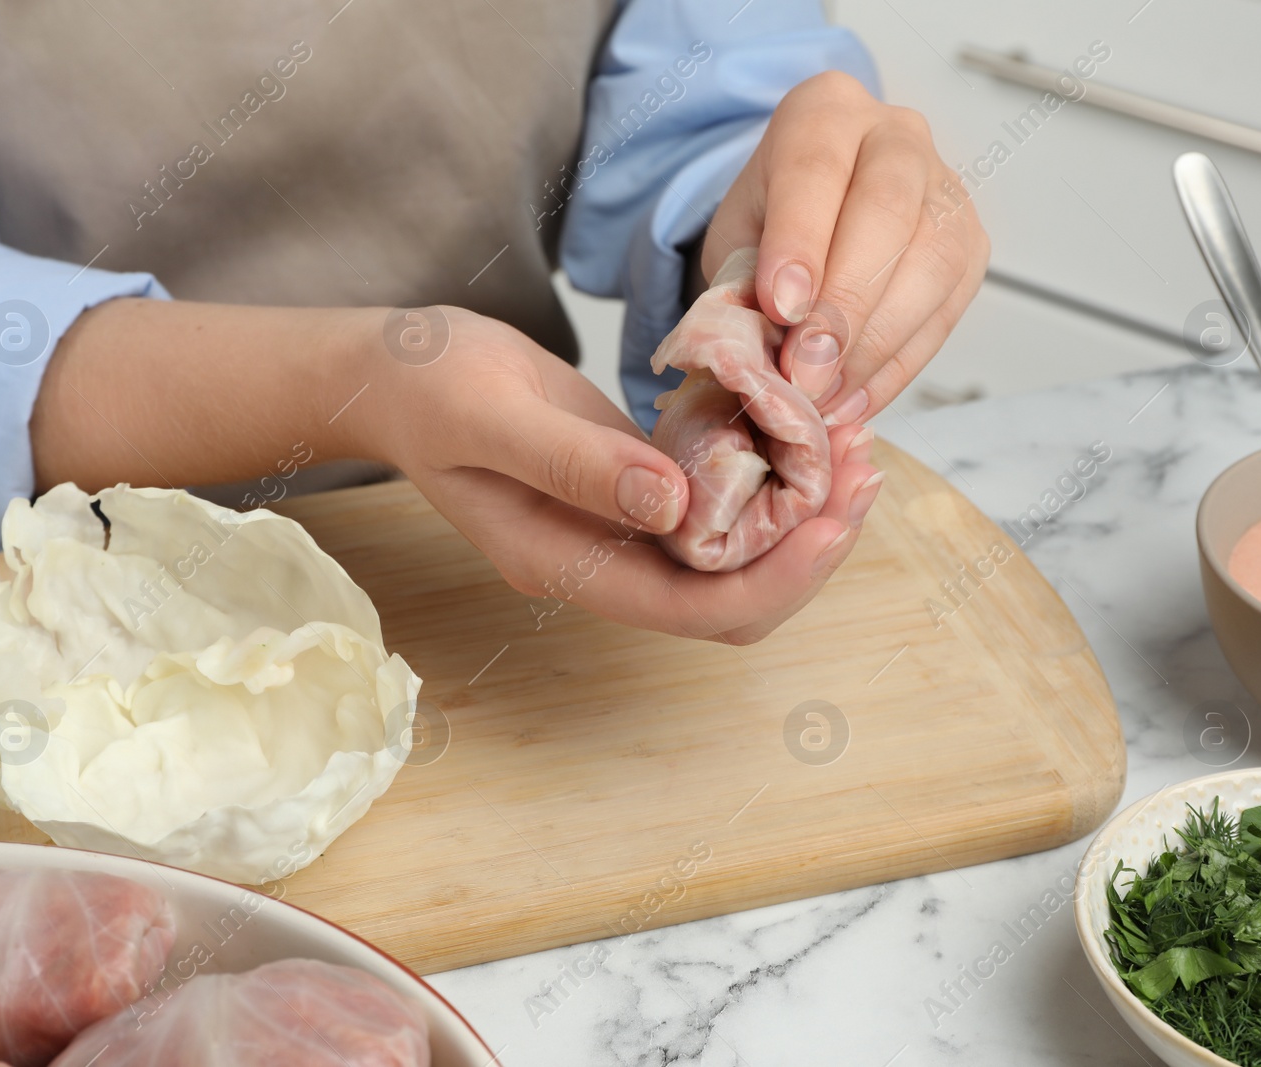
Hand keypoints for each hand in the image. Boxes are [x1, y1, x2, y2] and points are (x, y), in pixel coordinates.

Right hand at [359, 307, 882, 643]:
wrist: (397, 371)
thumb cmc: (429, 386)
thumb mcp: (490, 414)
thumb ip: (578, 464)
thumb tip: (676, 508)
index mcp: (566, 563)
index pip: (693, 608)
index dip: (775, 578)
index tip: (836, 517)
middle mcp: (604, 563)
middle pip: (731, 600)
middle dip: (807, 551)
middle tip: (863, 469)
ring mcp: (622, 531)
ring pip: (735, 558)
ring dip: (800, 516)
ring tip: (852, 446)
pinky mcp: (637, 490)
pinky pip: (719, 508)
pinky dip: (771, 479)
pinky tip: (805, 431)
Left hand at [702, 71, 989, 424]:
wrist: (813, 216)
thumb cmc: (771, 223)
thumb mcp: (735, 237)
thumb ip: (745, 279)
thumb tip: (761, 352)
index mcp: (824, 113)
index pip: (816, 170)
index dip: (800, 243)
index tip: (781, 308)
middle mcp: (896, 136)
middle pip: (886, 212)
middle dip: (844, 304)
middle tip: (805, 371)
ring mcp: (946, 191)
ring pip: (931, 264)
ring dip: (874, 346)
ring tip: (824, 396)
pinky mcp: (971, 250)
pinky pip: (945, 315)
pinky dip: (895, 369)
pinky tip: (853, 401)